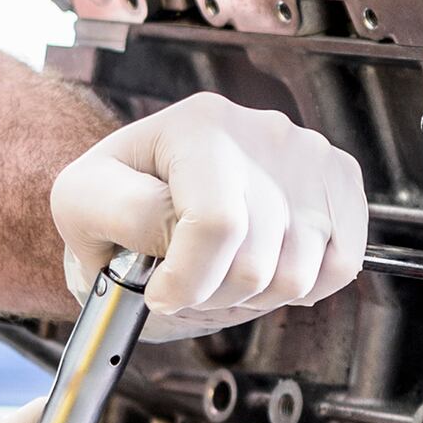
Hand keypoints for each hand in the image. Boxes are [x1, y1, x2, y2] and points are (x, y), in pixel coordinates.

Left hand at [48, 93, 367, 330]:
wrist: (157, 187)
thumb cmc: (117, 199)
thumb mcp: (81, 202)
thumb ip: (121, 213)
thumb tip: (176, 234)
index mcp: (198, 125)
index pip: (217, 224)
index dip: (187, 282)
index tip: (162, 296)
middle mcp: (264, 131)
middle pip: (257, 260)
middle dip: (212, 295)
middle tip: (186, 287)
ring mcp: (310, 156)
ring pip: (298, 273)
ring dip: (252, 297)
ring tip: (220, 275)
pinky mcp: (340, 184)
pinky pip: (340, 266)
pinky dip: (299, 287)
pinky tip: (261, 267)